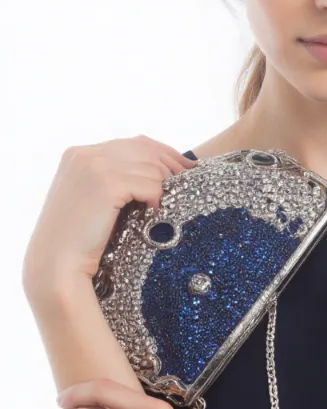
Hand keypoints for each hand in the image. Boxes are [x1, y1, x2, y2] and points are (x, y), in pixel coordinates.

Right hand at [22, 134, 196, 291]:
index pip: (132, 142)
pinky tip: (152, 213)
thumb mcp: (90, 199)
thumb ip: (111, 178)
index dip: (162, 152)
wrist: (56, 265)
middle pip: (145, 148)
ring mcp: (94, 166)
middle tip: (189, 178)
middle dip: (172, 163)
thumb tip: (155, 169)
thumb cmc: (76, 240)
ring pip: (151, 166)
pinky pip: (150, 183)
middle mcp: (85, 154)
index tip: (183, 165)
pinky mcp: (107, 183)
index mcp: (78, 154)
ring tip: (159, 206)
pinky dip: (156, 198)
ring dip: (163, 187)